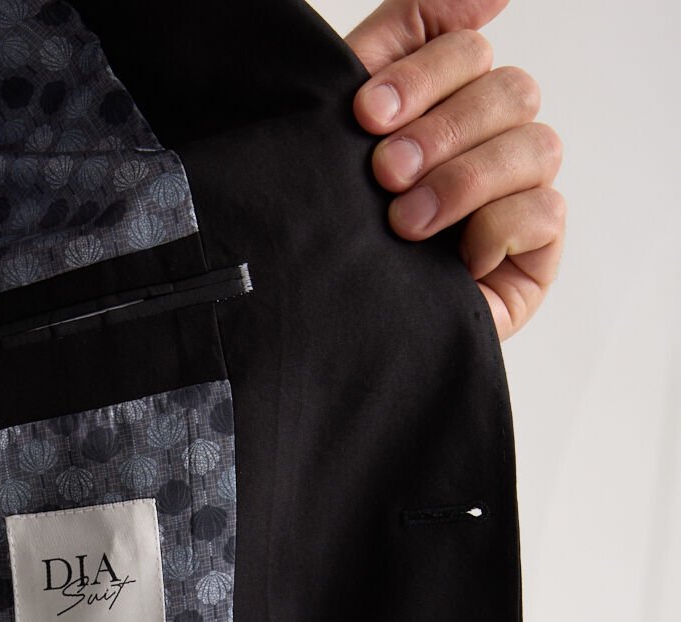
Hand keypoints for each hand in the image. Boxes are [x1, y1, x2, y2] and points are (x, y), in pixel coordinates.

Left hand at [344, 0, 565, 340]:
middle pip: (509, 90)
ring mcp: (519, 194)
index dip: (423, 71)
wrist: (325, 332)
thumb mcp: (348, 130)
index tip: (366, 113)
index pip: (466, 49)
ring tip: (406, 223)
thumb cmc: (337, 232)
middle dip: (440, 130)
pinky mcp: (535, 253)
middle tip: (384, 174)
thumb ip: (404, 39)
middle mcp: (491, 139)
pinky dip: (496, 227)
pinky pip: (545, 211)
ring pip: (534, 145)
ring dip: (464, 180)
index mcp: (448, 101)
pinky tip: (455, 258)